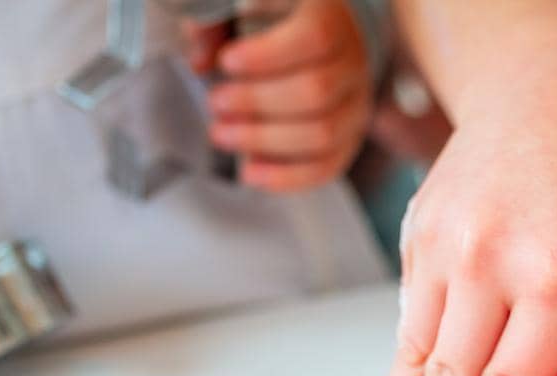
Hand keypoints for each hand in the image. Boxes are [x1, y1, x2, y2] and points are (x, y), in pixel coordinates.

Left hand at [190, 0, 373, 191]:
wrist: (321, 41)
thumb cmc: (274, 21)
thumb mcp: (245, 7)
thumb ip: (218, 22)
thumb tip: (200, 60)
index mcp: (329, 16)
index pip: (315, 38)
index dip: (268, 55)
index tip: (226, 62)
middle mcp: (352, 61)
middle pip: (316, 92)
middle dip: (256, 102)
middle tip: (215, 102)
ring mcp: (356, 105)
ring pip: (322, 134)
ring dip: (264, 141)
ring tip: (221, 134)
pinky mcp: (349, 140)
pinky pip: (326, 167)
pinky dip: (285, 177)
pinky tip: (249, 172)